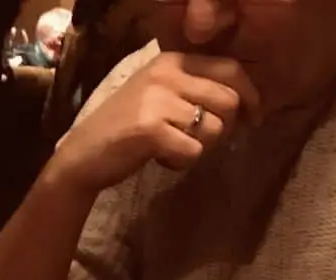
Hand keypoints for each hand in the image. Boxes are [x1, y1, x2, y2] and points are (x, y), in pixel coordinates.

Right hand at [41, 50, 260, 195]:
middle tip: (203, 142)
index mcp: (171, 60)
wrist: (82, 155)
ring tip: (173, 149)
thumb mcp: (159, 94)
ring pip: (215, 129)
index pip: (231, 69)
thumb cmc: (124, 128)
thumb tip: (244, 102)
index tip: (253, 119)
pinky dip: (182, 163)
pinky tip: (161, 159)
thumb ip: (195, 89)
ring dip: (201, 148)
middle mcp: (166, 73)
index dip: (251, 96)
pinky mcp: (151, 129)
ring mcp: (157, 100)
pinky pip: (194, 151)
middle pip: (229, 100)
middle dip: (225, 129)